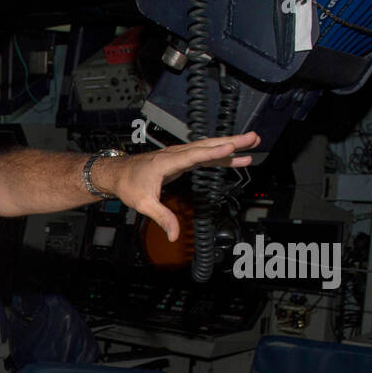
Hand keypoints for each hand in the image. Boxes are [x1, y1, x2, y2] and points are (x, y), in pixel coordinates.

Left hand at [101, 132, 259, 241]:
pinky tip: (236, 157)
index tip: (230, 148)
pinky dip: (221, 156)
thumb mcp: (143, 204)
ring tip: (253, 142)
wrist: (118, 173)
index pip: (193, 156)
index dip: (212, 153)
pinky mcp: (182, 158)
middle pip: (207, 146)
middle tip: (253, 138)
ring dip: (231, 145)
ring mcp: (180, 154)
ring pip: (209, 148)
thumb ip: (161, 218)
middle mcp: (175, 154)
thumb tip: (174, 234)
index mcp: (165, 162)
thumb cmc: (128, 185)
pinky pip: (205, 155)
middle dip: (231, 141)